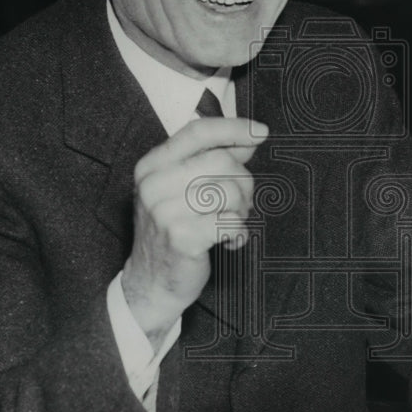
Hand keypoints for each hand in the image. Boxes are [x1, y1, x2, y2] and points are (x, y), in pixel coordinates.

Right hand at [122, 116, 266, 346]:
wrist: (150, 283)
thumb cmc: (172, 232)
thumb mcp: (181, 190)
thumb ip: (210, 161)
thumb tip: (248, 139)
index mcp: (151, 166)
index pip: (198, 133)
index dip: (233, 128)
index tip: (261, 131)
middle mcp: (154, 184)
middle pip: (222, 161)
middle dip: (243, 183)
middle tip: (239, 205)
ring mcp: (165, 211)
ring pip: (230, 191)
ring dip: (242, 210)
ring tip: (230, 223)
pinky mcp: (182, 237)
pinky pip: (231, 222)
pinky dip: (238, 233)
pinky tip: (228, 242)